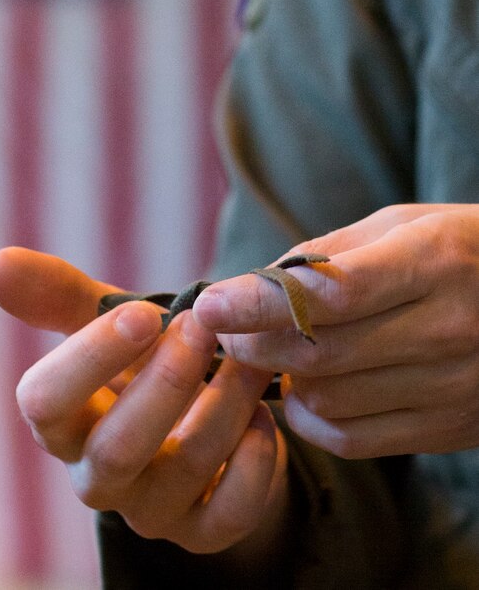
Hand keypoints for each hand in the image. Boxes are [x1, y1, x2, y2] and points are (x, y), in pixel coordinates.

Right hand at [0, 247, 288, 553]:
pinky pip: (230, 514)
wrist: (195, 413)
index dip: (92, 356)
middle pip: (116, 448)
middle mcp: (98, 475)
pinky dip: (255, 462)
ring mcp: (151, 508)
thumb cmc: (141, 362)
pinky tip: (264, 418)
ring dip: (226, 405)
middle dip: (166, 381)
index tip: (145, 312)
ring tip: (253, 358)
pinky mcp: (202, 530)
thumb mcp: (107, 323)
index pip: (44, 403)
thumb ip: (59, 295)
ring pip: (183, 469)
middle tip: (204, 328)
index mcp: (64, 422)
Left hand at [193, 204, 478, 457]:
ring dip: (281, 379)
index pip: (331, 293)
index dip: (259, 302)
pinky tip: (305, 389)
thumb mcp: (404, 224)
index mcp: (435, 262)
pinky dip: (311, 419)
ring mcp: (454, 387)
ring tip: (272, 351)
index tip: (210, 304)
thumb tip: (254, 286)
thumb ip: (329, 253)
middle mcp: (448, 328)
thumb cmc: (462, 249)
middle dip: (253, 342)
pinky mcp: (451, 428)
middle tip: (225, 328)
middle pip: (319, 353)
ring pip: (329, 401)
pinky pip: (355, 440)